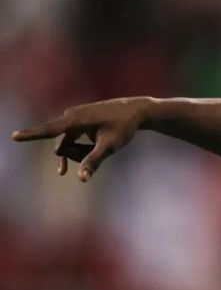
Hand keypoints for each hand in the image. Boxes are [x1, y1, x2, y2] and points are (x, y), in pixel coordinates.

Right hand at [12, 97, 152, 181]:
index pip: (50, 130)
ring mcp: (74, 116)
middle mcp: (71, 115)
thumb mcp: (110, 146)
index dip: (31, 135)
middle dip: (75, 156)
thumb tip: (82, 179)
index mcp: (76, 120)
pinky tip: (97, 144)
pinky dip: (81, 147)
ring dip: (80, 152)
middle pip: (62, 146)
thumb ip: (94, 162)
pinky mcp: (78, 119)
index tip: (13, 136)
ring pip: (67, 143)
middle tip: (98, 153)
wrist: (137, 110)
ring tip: (102, 146)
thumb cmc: (124, 127)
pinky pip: (71, 139)